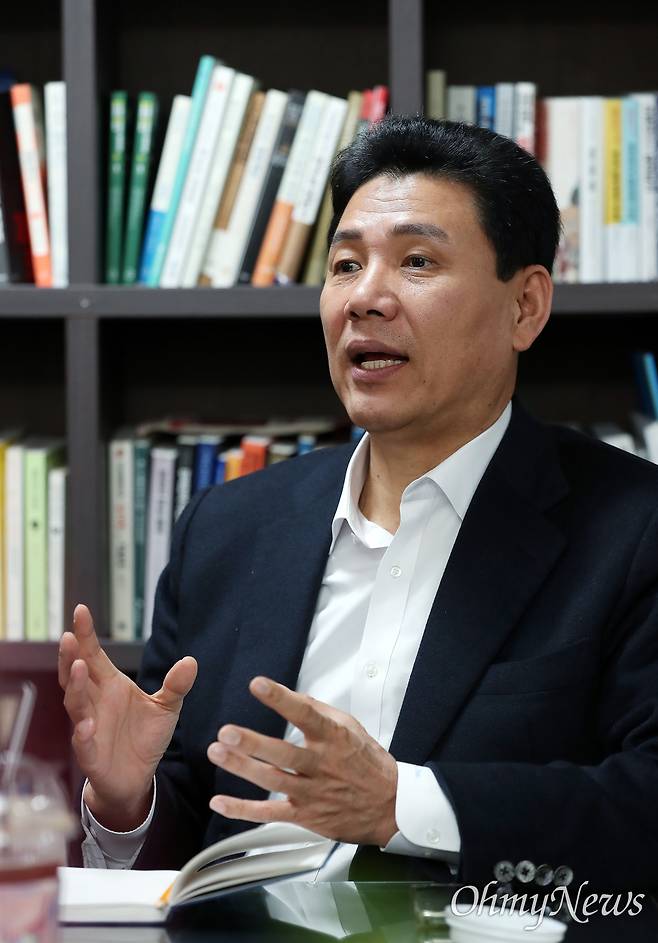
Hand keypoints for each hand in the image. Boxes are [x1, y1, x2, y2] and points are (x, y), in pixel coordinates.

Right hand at [59, 604, 196, 830]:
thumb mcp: (167, 708)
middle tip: (69, 637)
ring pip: (75, 703)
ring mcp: (88, 726)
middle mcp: (94, 702)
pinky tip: (86, 724)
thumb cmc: (145, 737)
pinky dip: (83, 732)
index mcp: (110, 685)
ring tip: (78, 667)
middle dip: (71, 656)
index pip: (94, 654)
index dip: (86, 634)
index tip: (81, 611)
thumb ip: (176, 685)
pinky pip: (83, 742)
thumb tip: (191, 661)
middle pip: (76, 674)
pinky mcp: (90, 753)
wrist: (137, 777)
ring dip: (75, 686)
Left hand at [206, 677, 397, 847]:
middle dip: (253, 742)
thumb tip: (290, 696)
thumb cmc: (368, 762)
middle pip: (284, 752)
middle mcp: (322, 765)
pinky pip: (269, 814)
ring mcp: (312, 792)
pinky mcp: (305, 816)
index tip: (258, 685)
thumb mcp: (350, 727)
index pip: (305, 714)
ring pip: (272, 780)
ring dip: (242, 767)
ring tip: (218, 753)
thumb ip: (319, 711)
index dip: (281, 699)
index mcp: (334, 738)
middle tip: (226, 731)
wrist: (390, 806)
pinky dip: (243, 810)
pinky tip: (221, 801)